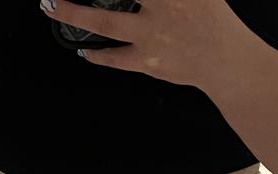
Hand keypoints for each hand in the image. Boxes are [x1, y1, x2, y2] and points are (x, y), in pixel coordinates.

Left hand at [40, 0, 239, 88]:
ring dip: (74, 14)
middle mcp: (161, 8)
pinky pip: (116, 58)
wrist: (226, 62)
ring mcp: (151, 36)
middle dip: (79, 0)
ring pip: (105, 22)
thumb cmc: (213, 21)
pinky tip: (84, 50)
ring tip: (51, 7)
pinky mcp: (148, 62)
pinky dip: (98, 55)